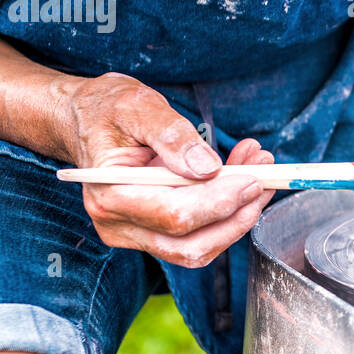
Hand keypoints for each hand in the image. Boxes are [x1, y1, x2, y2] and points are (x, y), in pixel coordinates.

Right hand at [60, 73, 274, 266]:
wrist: (87, 119)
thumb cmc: (108, 109)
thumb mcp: (138, 106)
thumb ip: (173, 135)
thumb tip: (208, 168)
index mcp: (110, 194)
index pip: (175, 215)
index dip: (220, 201)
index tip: (254, 178)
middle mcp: (118, 224)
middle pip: (190, 243)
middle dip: (237, 213)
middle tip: (267, 176)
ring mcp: (135, 233)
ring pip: (198, 247)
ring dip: (238, 216)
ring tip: (259, 171)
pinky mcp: (152, 232)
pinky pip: (197, 235)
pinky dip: (226, 213)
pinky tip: (242, 177)